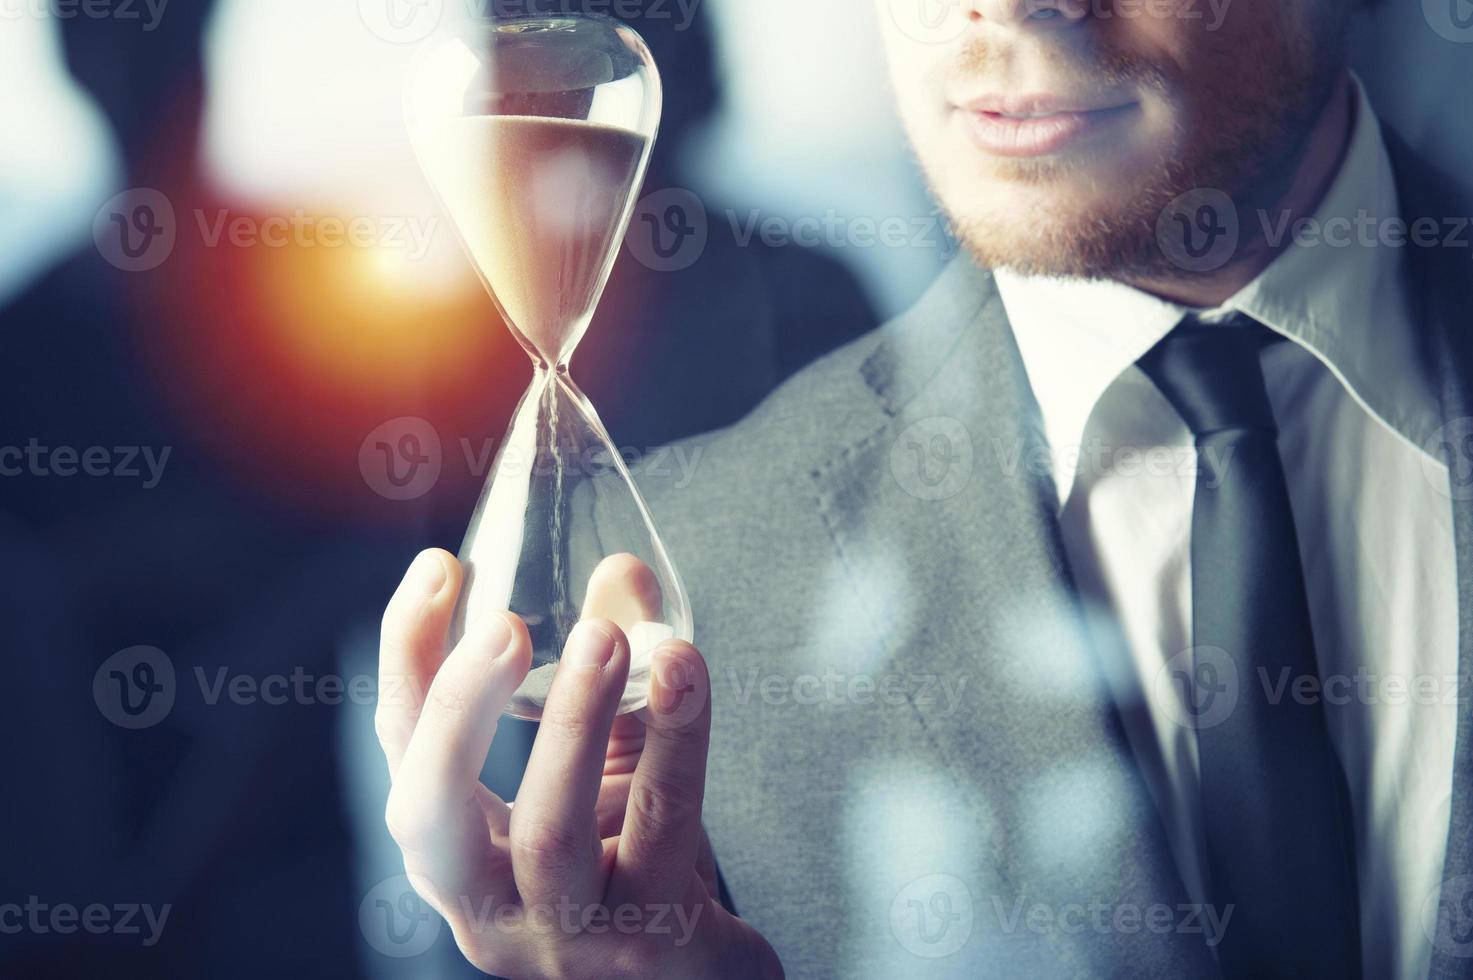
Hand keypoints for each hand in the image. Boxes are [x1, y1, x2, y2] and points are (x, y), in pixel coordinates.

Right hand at [375, 549, 782, 978]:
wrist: (703, 974)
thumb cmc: (635, 861)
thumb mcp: (607, 757)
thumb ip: (605, 668)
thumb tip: (618, 568)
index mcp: (457, 852)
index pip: (403, 750)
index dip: (408, 656)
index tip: (439, 567)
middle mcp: (487, 904)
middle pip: (431, 814)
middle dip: (457, 707)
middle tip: (504, 621)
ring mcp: (565, 934)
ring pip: (547, 831)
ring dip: (574, 719)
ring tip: (606, 637)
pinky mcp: (649, 941)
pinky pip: (661, 826)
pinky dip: (678, 739)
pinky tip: (687, 670)